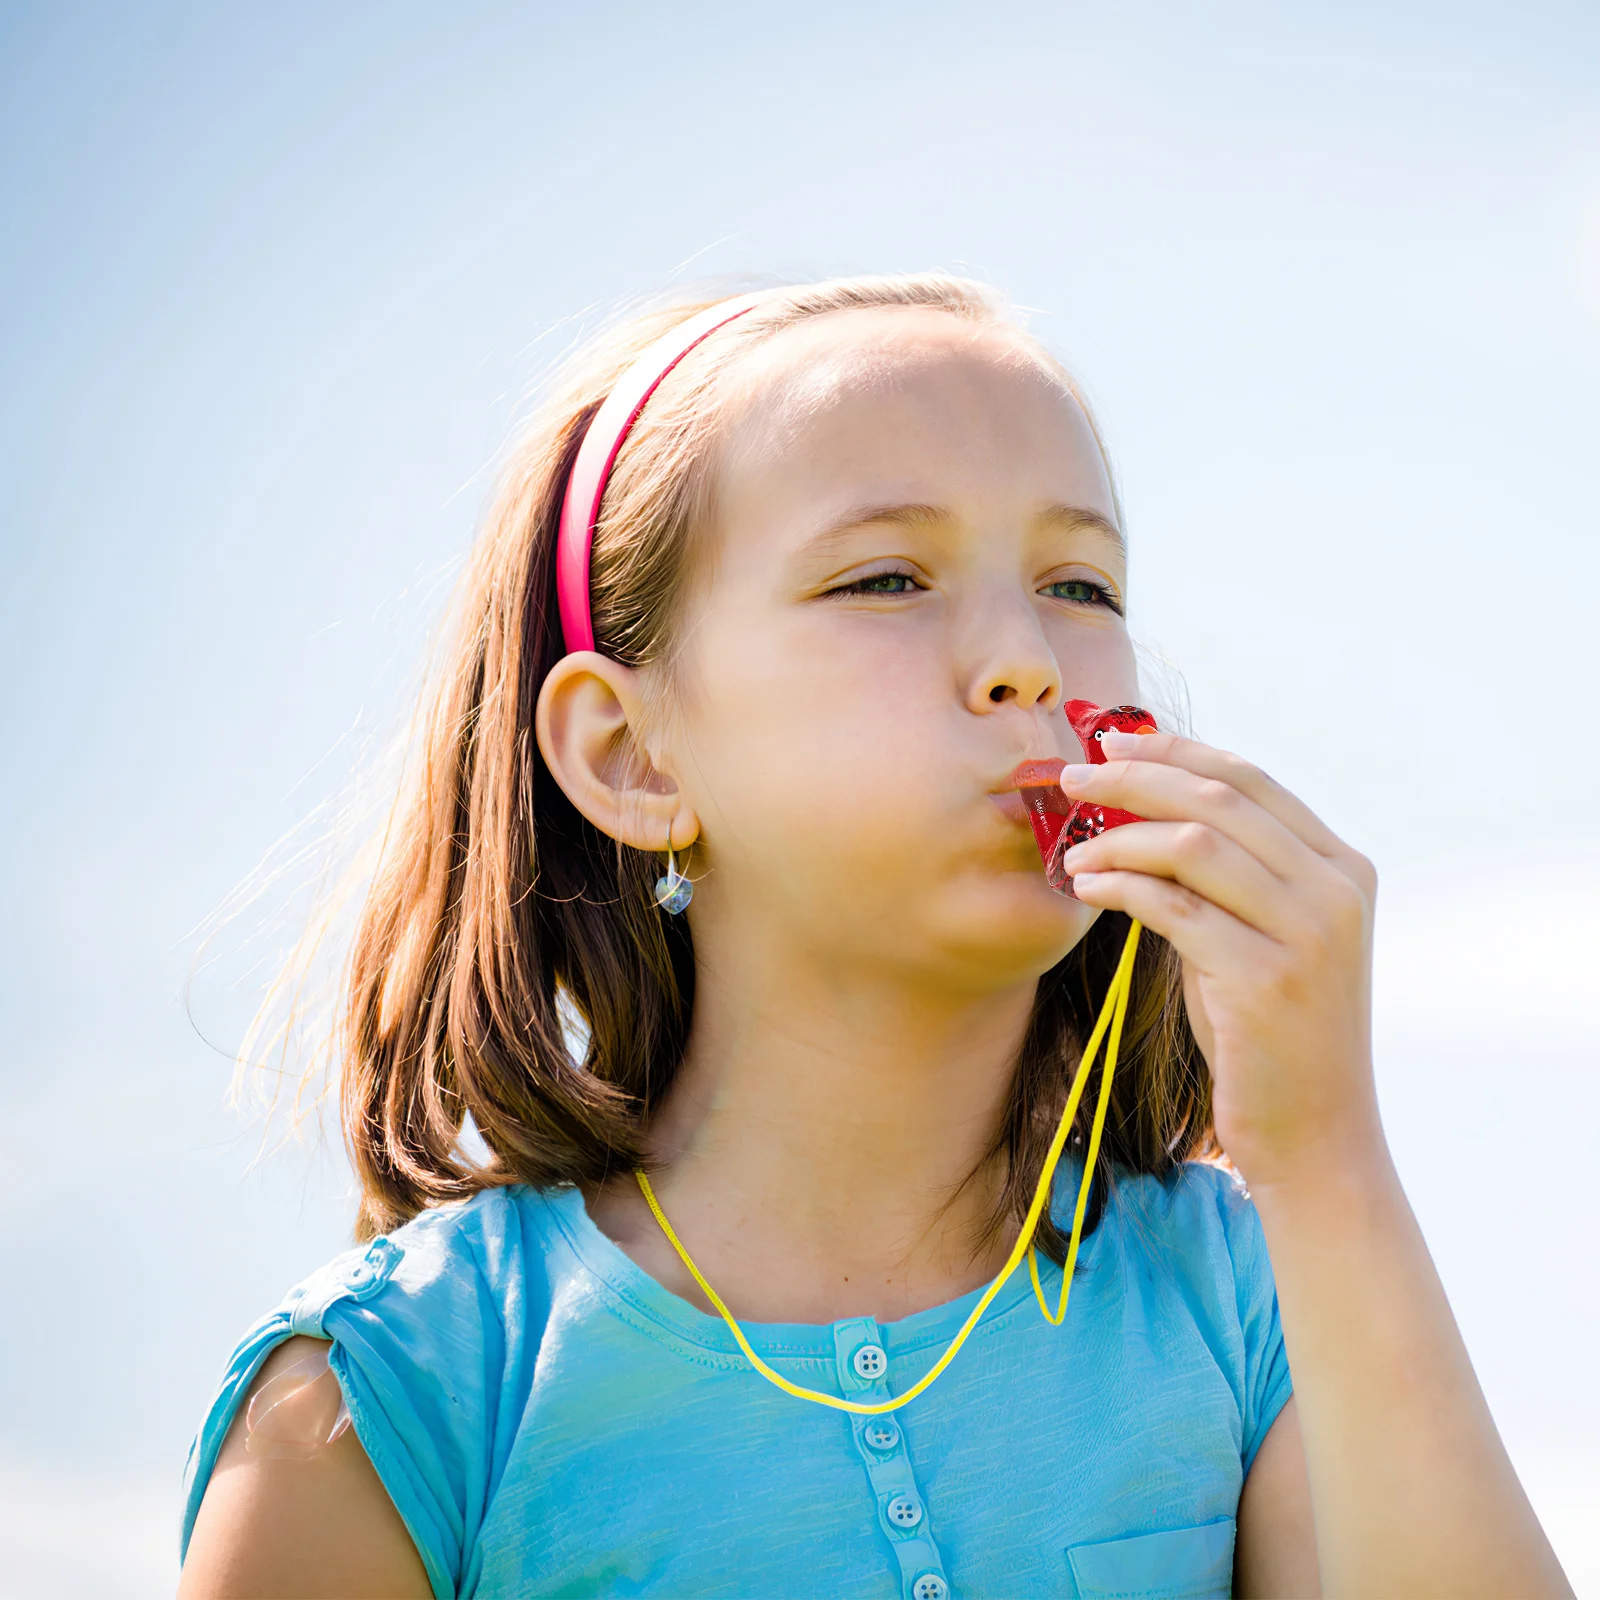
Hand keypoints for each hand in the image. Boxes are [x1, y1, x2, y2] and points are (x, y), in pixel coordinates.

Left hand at [1058, 730, 1380, 1188]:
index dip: (1174, 752)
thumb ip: (1222, 877)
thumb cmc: (1267, 1034)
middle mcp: (1336, 889)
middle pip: (1218, 801)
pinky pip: (1174, 908)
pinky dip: (1120, 886)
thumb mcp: (1258, 937)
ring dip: (1118, 838)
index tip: (1110, 742)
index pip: (1249, 780)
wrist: (1316, 1137)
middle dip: (1133, 779)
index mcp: (1343, 866)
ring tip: (1071, 851)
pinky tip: (1085, 887)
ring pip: (1193, 846)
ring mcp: (1309, 934)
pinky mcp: (1267, 980)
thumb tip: (1139, 808)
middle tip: (1070, 777)